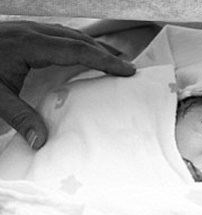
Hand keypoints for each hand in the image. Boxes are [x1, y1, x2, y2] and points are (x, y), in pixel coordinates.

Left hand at [0, 21, 135, 148]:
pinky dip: (75, 44)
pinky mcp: (19, 33)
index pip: (76, 50)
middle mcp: (30, 33)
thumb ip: (19, 118)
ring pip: (67, 34)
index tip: (127, 71)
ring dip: (91, 46)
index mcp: (29, 45)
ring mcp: (24, 30)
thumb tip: (42, 143)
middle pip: (77, 39)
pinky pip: (56, 35)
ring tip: (111, 59)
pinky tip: (79, 53)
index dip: (104, 61)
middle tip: (128, 67)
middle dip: (105, 53)